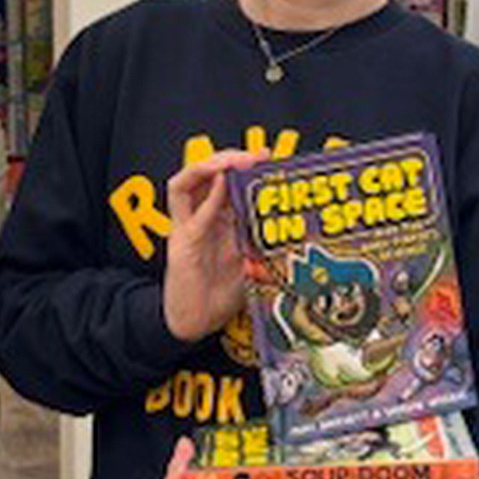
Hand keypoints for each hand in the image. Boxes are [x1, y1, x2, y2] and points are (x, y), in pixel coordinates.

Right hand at [162, 149, 265, 340]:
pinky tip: (221, 183)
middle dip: (230, 158)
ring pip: (187, 182)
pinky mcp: (179, 242)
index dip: (248, 166)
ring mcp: (187, 227)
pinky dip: (206, 195)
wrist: (197, 322)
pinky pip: (189, 212)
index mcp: (221, 220)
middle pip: (208, 174)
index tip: (270, 158)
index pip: (230, 182)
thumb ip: (268, 247)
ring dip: (209, 165)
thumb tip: (299, 235)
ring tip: (231, 160)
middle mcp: (202, 217)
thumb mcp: (254, 263)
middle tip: (254, 156)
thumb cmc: (222, 296)